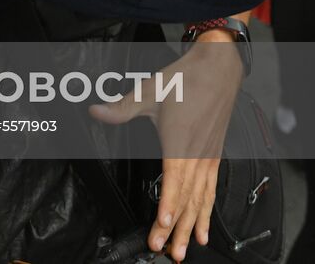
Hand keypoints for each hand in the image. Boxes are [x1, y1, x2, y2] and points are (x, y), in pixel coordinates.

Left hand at [90, 37, 242, 260]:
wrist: (218, 69)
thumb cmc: (184, 80)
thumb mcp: (149, 91)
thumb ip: (121, 107)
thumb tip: (95, 111)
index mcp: (180, 144)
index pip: (173, 183)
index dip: (167, 208)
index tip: (161, 230)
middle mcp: (197, 156)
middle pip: (187, 200)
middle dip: (177, 230)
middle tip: (168, 254)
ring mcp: (208, 159)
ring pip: (201, 201)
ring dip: (192, 227)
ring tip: (186, 251)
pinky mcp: (214, 157)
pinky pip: (211, 191)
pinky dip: (207, 213)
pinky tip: (204, 229)